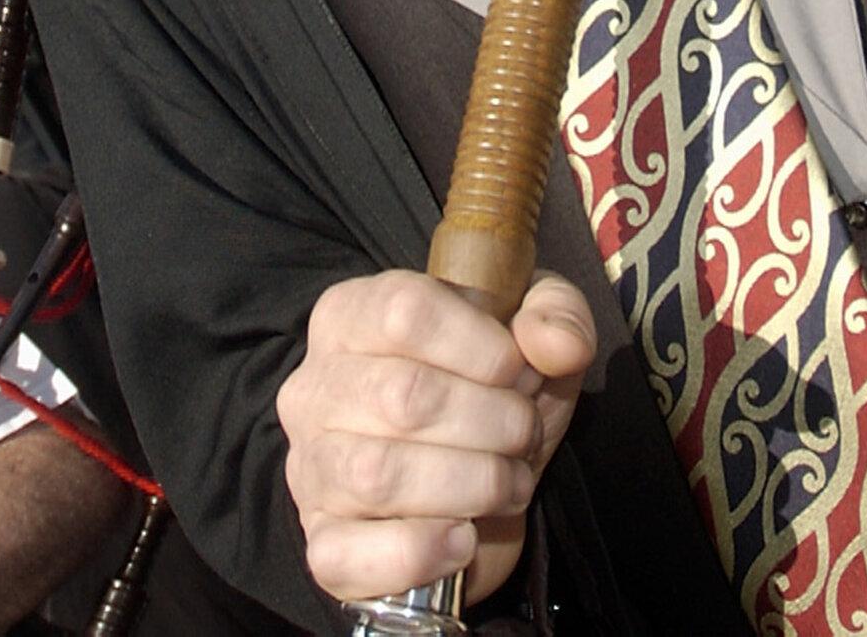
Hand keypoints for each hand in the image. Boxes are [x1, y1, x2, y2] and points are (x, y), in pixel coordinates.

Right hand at [280, 271, 596, 603]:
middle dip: (493, 420)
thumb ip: (557, 315)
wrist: (472, 496)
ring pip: (379, 475)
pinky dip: (422, 551)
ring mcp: (309, 470)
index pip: (404, 311)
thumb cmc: (488, 402)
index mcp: (350, 318)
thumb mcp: (533, 340)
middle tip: (524, 435)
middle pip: (403, 395)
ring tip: (507, 484)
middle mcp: (313, 389)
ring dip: (473, 484)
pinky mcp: (321, 544)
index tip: (518, 371)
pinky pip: (350, 555)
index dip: (483, 346)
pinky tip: (462, 538)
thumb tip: (555, 345)